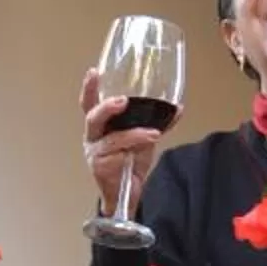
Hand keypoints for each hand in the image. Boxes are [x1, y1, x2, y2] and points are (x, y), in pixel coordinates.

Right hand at [81, 66, 164, 217]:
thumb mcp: (144, 138)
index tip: (94, 71)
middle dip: (107, 107)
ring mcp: (95, 153)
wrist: (127, 194)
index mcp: (101, 125)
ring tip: (154, 133)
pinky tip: (149, 142)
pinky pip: (119, 154)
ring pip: (111, 138)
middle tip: (123, 101)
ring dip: (134, 134)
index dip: (90, 88)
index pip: (90, 103)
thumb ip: (156, 123)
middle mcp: (94, 137)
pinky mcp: (101, 168)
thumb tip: (176, 108)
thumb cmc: (130, 162)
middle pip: (92, 118)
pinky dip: (136, 146)